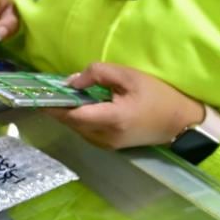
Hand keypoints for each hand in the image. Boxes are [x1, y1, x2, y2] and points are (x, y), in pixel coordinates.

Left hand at [45, 63, 204, 149]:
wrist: (183, 123)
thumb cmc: (159, 96)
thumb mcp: (129, 76)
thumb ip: (99, 73)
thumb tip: (73, 81)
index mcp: (110, 120)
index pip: (71, 114)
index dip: (52, 105)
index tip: (37, 94)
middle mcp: (105, 137)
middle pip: (71, 123)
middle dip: (59, 107)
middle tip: (48, 90)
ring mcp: (108, 145)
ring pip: (78, 129)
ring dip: (69, 113)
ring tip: (64, 95)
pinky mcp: (112, 146)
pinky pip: (87, 132)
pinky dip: (80, 119)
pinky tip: (82, 105)